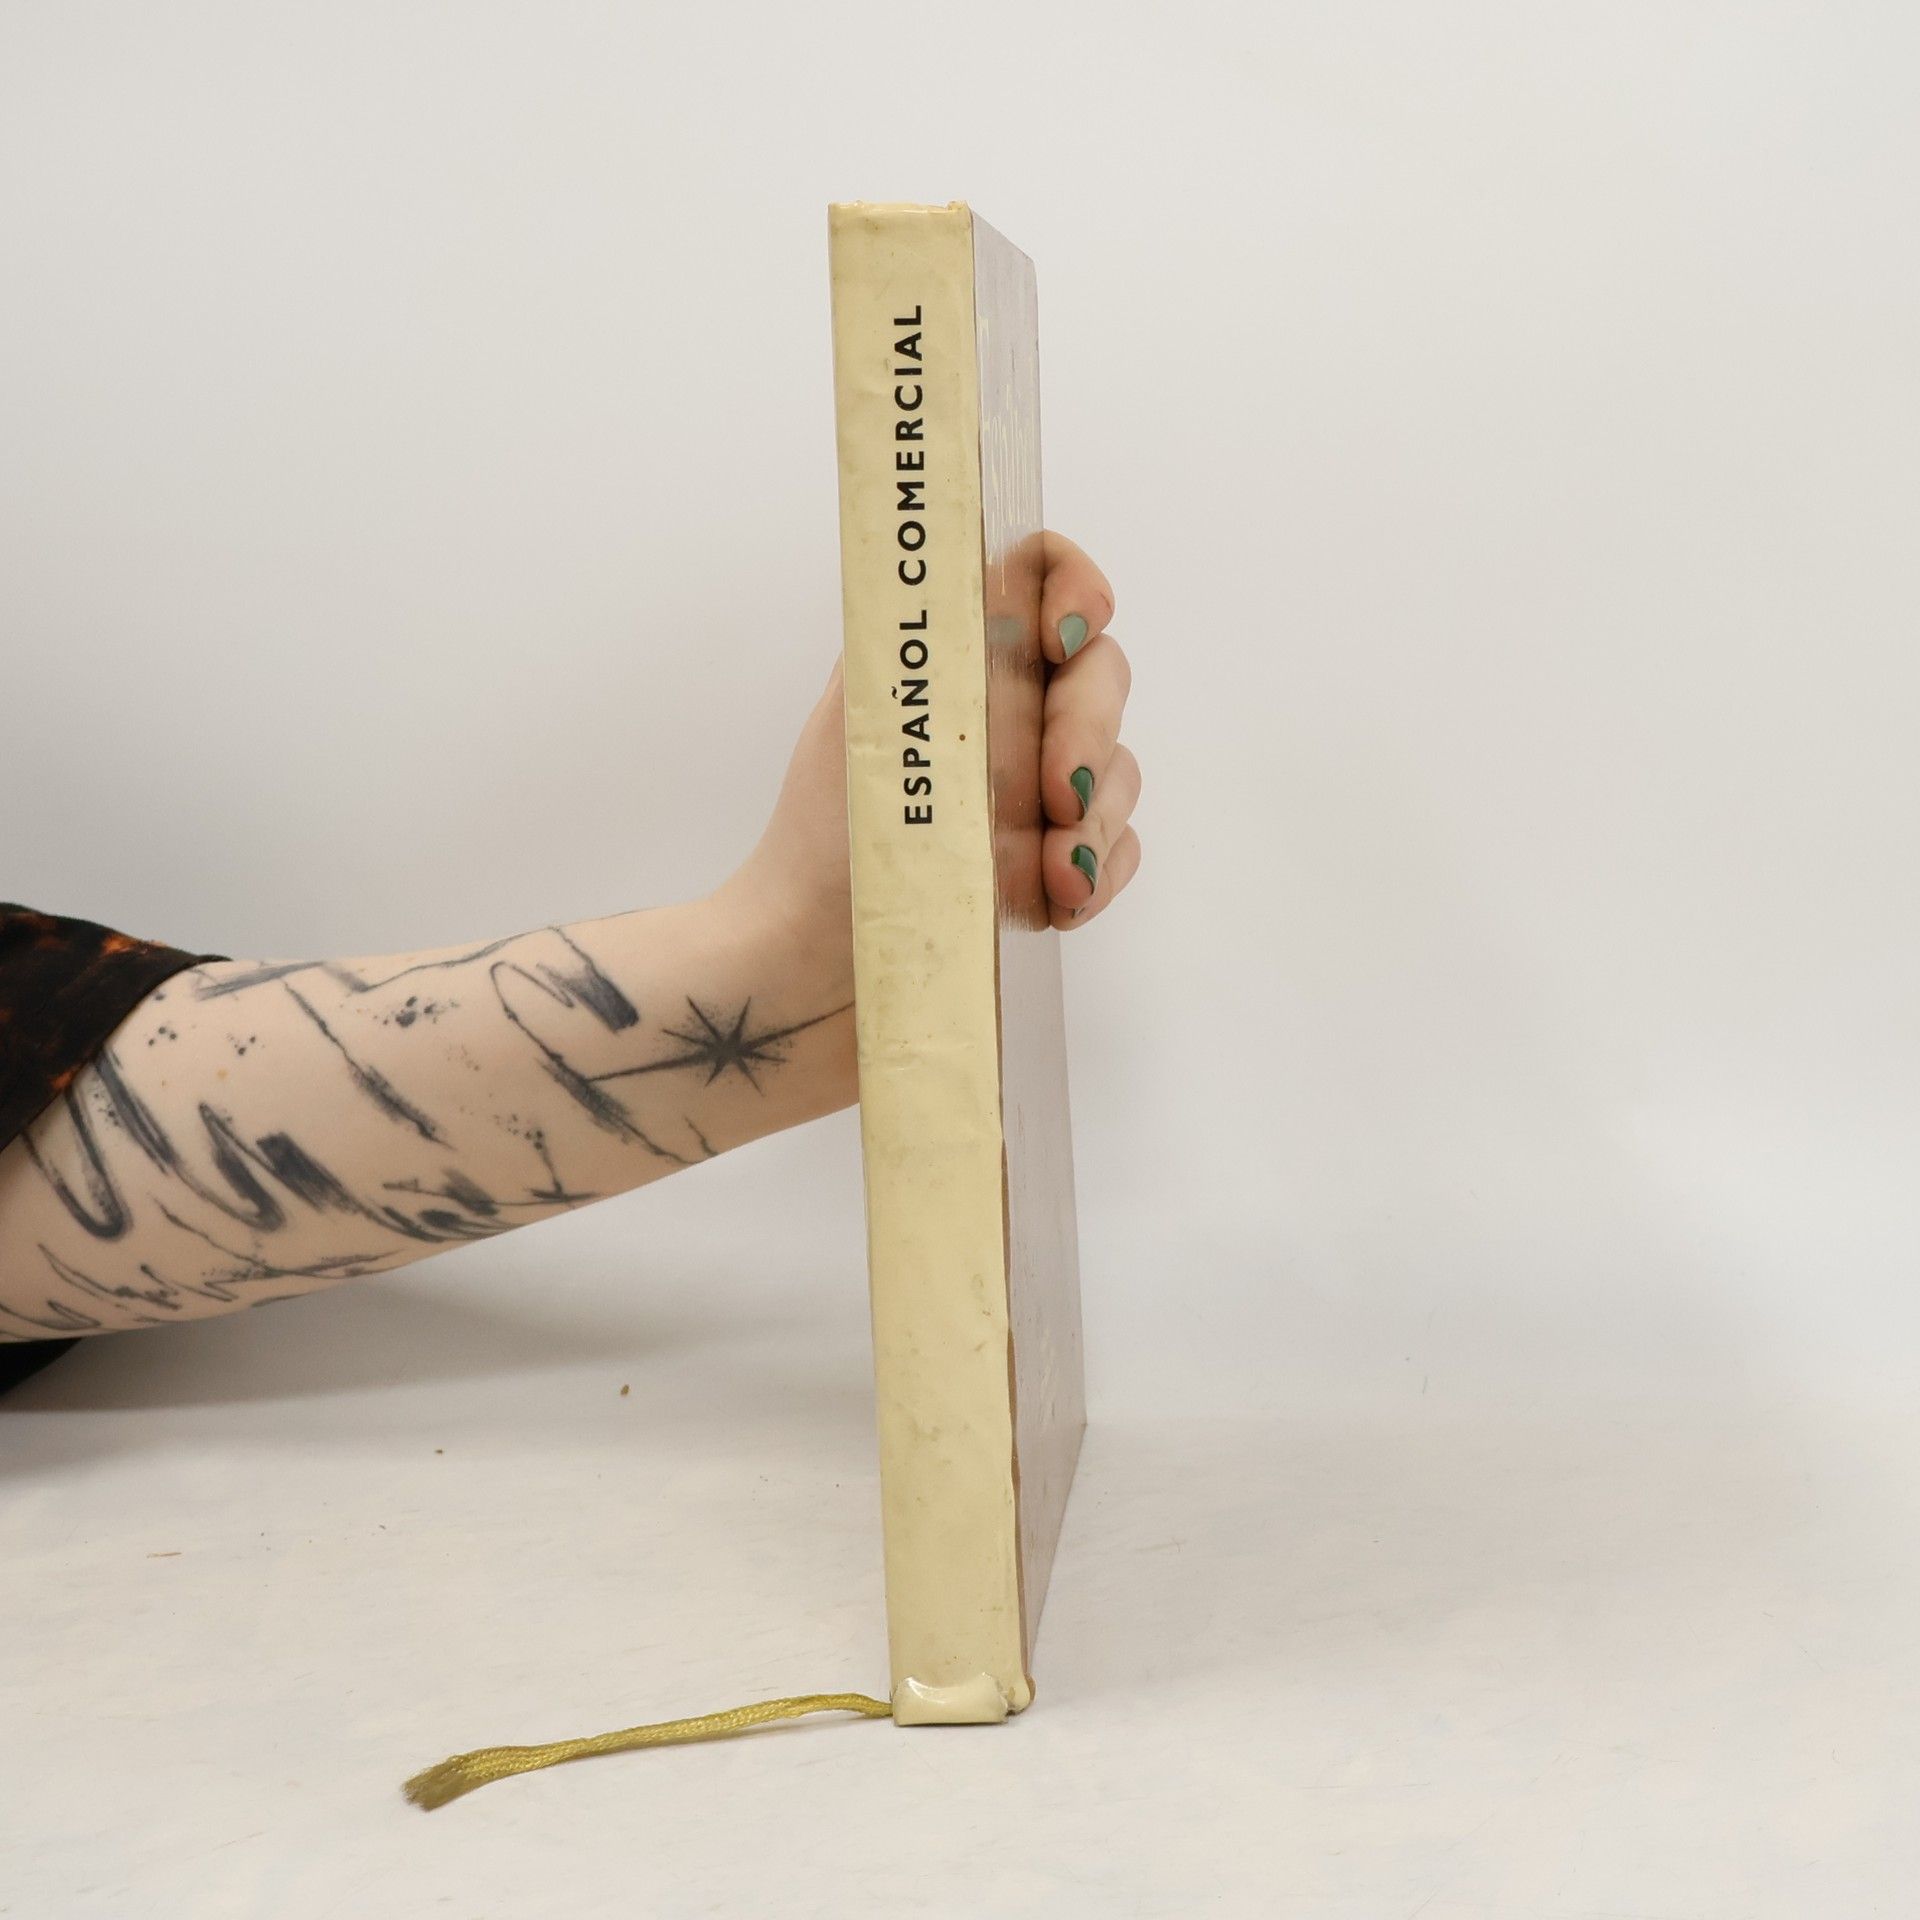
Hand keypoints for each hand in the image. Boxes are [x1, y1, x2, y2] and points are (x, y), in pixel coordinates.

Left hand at [724, 529, 1140, 983]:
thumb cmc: (823, 848)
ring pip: (1116, 772)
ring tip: (1051, 878)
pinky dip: (1096, 874)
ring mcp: (1031, 794)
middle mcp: (997, 714)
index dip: (1073, 587)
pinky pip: (1117, 850)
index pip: (1037, 575)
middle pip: (1098, 675)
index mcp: (948, 662)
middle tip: (1056, 794)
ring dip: (1094, 821)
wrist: (811, 975)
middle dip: (1088, 731)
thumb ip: (938, 648)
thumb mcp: (867, 723)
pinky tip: (1056, 907)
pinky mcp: (1051, 868)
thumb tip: (999, 576)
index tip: (1065, 636)